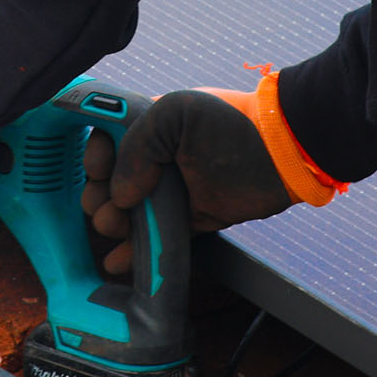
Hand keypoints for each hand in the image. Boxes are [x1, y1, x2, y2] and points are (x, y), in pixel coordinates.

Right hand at [83, 68, 343, 268]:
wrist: (281, 156)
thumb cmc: (232, 125)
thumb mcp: (176, 114)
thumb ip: (138, 147)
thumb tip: (121, 195)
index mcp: (148, 125)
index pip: (104, 140)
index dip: (95, 158)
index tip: (99, 171)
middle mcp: (156, 158)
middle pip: (109, 182)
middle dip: (99, 196)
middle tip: (108, 208)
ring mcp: (171, 191)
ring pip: (127, 213)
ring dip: (113, 225)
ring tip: (118, 230)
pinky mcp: (190, 219)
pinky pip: (155, 236)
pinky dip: (133, 252)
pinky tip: (117, 262)